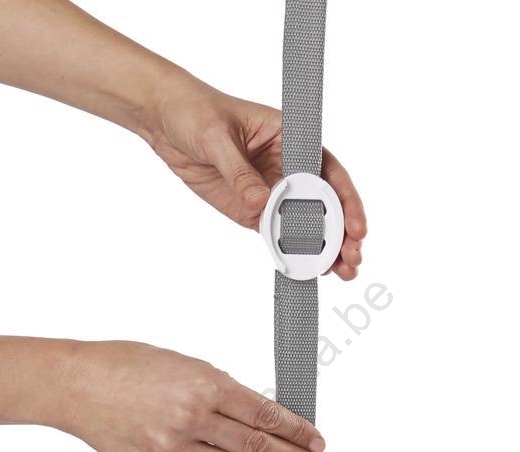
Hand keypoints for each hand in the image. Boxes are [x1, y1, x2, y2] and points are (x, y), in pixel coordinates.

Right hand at [62, 341, 326, 451]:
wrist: (77, 385)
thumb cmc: (127, 366)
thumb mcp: (184, 364)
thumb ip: (220, 391)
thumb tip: (256, 416)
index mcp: (205, 383)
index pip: (265, 414)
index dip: (296, 430)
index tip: (315, 440)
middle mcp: (194, 416)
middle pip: (258, 446)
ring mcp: (176, 447)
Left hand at [146, 68, 366, 280]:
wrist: (165, 120)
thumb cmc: (196, 112)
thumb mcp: (216, 137)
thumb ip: (239, 172)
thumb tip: (260, 203)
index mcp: (291, 138)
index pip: (327, 171)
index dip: (344, 200)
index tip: (355, 227)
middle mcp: (287, 165)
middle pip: (323, 203)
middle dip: (340, 233)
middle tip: (351, 259)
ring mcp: (270, 190)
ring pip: (304, 223)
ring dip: (322, 248)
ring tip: (340, 272)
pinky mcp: (252, 210)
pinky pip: (276, 233)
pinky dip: (291, 251)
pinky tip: (306, 268)